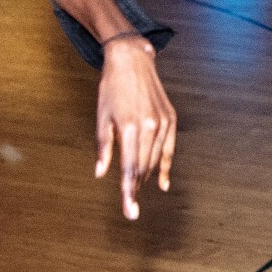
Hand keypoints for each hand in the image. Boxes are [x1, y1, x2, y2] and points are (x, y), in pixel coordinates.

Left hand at [94, 39, 176, 220]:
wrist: (132, 61)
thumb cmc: (112, 88)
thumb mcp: (101, 117)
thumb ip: (103, 148)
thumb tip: (100, 173)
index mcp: (129, 127)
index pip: (130, 168)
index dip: (129, 192)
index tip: (129, 211)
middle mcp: (149, 126)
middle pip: (143, 167)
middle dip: (136, 188)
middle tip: (130, 206)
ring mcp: (162, 122)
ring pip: (155, 160)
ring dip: (146, 177)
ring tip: (136, 190)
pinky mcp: (170, 119)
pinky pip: (169, 149)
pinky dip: (165, 166)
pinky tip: (162, 182)